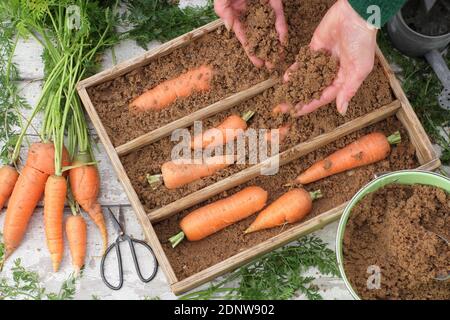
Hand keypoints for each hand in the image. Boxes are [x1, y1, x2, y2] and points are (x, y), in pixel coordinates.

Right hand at [214, 0, 287, 67]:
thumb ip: (223, 10)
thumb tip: (230, 29)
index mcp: (237, 14)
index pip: (244, 37)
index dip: (251, 51)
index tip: (257, 64)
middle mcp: (251, 14)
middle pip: (259, 37)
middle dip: (265, 52)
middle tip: (271, 66)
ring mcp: (264, 8)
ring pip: (271, 29)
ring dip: (275, 44)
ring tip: (280, 59)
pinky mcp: (275, 3)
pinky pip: (279, 17)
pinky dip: (282, 28)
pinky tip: (285, 41)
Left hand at [284, 0, 377, 115]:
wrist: (355, 14)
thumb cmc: (362, 42)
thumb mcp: (359, 69)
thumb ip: (348, 90)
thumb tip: (342, 111)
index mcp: (344, 79)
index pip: (324, 96)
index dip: (310, 105)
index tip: (296, 112)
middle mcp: (332, 71)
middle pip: (313, 89)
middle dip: (299, 98)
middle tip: (283, 107)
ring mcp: (322, 60)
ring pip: (306, 76)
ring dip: (295, 85)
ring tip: (282, 94)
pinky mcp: (315, 48)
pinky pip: (303, 61)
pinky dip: (295, 69)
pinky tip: (285, 78)